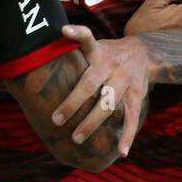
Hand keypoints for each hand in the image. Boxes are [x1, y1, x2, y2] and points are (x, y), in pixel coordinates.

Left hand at [52, 26, 150, 157]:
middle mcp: (112, 65)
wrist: (145, 52)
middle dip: (73, 103)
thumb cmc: (108, 53)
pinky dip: (128, 135)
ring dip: (92, 123)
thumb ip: (74, 52)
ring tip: (76, 138)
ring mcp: (126, 81)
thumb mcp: (95, 46)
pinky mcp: (138, 94)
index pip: (87, 39)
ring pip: (109, 104)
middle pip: (91, 84)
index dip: (77, 34)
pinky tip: (122, 151)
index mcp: (99, 52)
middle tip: (57, 119)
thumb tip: (36, 59)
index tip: (64, 30)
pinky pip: (133, 117)